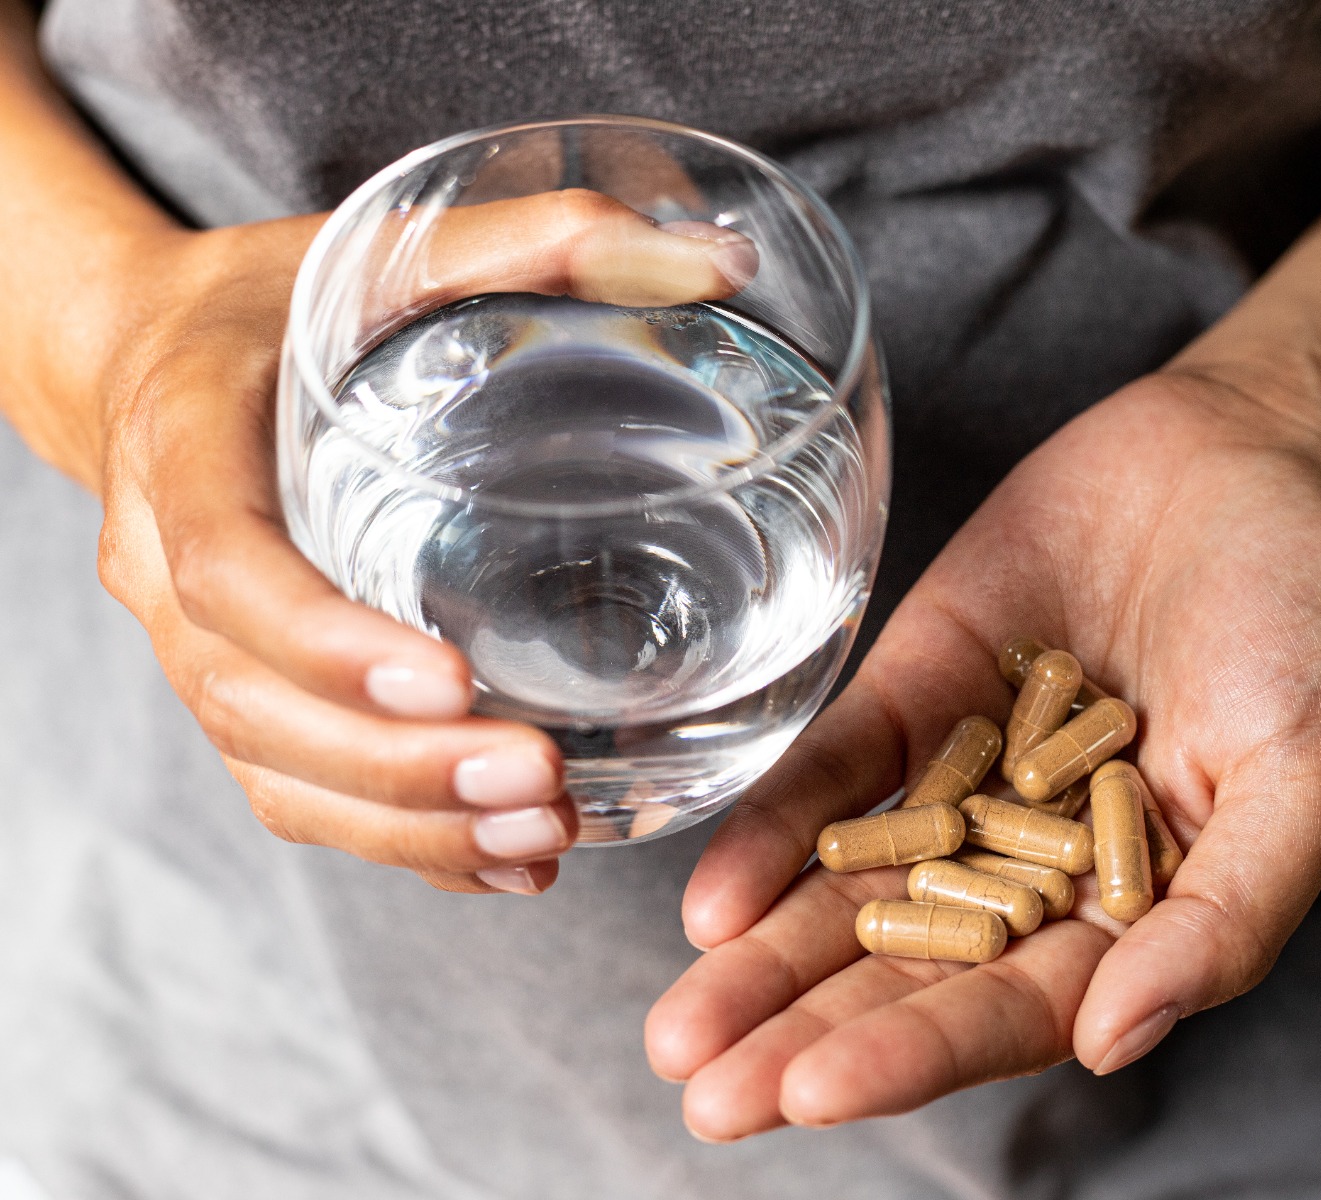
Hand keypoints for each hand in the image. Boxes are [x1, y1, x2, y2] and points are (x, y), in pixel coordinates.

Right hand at [33, 192, 753, 892]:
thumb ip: (539, 240)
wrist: (151, 357)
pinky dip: (401, 844)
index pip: (232, 572)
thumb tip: (722, 260)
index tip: (450, 678)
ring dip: (405, 826)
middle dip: (395, 767)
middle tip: (535, 782)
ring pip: (276, 773)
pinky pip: (301, 793)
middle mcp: (167, 572)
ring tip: (538, 839)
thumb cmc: (275, 300)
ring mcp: (197, 649)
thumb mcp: (387, 244)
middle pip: (255, 706)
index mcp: (183, 450)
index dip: (326, 641)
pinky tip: (507, 862)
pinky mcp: (245, 694)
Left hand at [644, 370, 1320, 1136]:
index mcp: (1131, 913)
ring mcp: (965, 778)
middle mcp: (1033, 864)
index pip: (1011, 1008)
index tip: (813, 1091)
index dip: (917, 1051)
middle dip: (806, 1032)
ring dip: (767, 960)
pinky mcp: (917, 691)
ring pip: (854, 886)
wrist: (1256, 455)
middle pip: (909, 968)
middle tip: (710, 1095)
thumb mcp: (1309, 776)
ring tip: (681, 1032)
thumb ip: (1227, 917)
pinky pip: (837, 770)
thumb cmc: (1315, 624)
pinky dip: (776, 830)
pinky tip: (712, 899)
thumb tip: (1112, 1043)